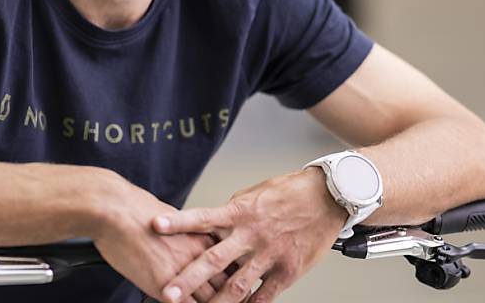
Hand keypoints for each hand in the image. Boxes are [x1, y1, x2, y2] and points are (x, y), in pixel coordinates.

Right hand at [93, 174, 229, 301]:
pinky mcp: (167, 287)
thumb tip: (182, 238)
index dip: (228, 279)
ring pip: (213, 299)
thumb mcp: (169, 217)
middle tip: (226, 300)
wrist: (115, 211)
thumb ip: (181, 232)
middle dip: (227, 296)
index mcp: (202, 237)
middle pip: (227, 285)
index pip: (229, 265)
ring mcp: (185, 272)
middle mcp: (199, 255)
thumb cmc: (135, 209)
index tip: (226, 286)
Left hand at [150, 169, 346, 302]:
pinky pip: (265, 295)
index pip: (202, 217)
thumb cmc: (290, 193)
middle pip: (214, 260)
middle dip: (188, 278)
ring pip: (237, 285)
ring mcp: (269, 254)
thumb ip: (231, 213)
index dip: (178, 223)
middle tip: (168, 292)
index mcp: (240, 212)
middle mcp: (252, 234)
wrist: (329, 196)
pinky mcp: (288, 269)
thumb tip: (209, 225)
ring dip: (215, 302)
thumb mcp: (254, 195)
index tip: (155, 226)